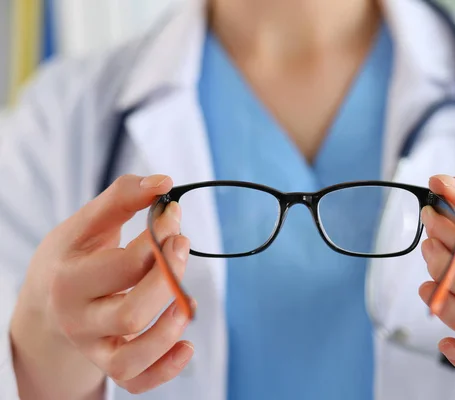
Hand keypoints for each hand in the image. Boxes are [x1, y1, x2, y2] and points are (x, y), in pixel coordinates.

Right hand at [10, 174, 193, 397]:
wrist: (47, 298)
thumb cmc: (74, 256)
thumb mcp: (85, 223)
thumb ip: (122, 198)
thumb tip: (164, 182)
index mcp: (69, 280)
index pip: (125, 265)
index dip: (160, 237)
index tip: (173, 213)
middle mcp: (78, 319)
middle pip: (131, 315)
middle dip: (169, 279)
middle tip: (182, 244)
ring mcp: (93, 346)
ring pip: (131, 357)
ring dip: (170, 329)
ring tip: (189, 299)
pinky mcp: (109, 363)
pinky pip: (135, 381)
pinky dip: (164, 370)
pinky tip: (188, 346)